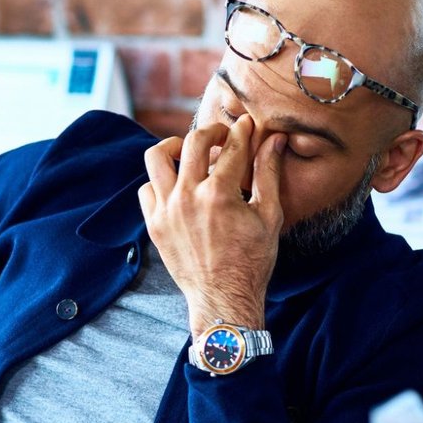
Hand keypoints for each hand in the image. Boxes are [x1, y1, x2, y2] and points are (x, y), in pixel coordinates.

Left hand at [138, 115, 284, 337]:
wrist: (223, 298)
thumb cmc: (252, 261)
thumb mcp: (268, 216)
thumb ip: (268, 174)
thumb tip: (275, 139)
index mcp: (219, 194)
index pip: (232, 147)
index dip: (243, 131)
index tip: (247, 125)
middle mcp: (187, 197)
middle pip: (193, 142)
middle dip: (212, 131)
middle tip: (222, 136)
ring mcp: (166, 210)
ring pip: (157, 157)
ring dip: (174, 147)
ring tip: (189, 152)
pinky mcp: (154, 224)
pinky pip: (147, 188)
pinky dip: (160, 182)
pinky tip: (178, 186)